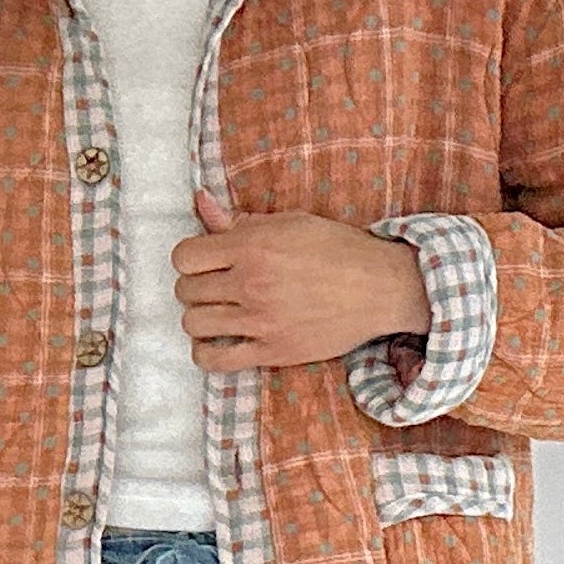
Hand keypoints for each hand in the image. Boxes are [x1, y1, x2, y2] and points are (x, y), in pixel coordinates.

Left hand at [172, 189, 429, 370]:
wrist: (380, 288)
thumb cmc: (338, 249)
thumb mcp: (289, 223)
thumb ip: (238, 220)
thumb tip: (200, 202)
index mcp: (252, 246)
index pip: (184, 257)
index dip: (189, 258)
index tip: (204, 262)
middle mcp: (251, 283)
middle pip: (186, 291)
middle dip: (194, 287)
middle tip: (214, 287)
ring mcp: (260, 321)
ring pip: (194, 324)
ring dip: (198, 318)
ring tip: (216, 313)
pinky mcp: (272, 351)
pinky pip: (216, 360)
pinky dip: (207, 353)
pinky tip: (218, 343)